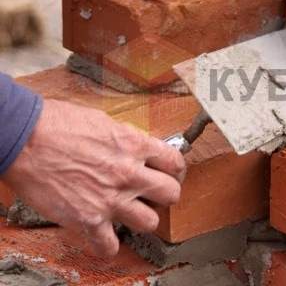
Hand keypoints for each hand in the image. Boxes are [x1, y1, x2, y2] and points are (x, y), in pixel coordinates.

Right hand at [2, 99, 184, 256]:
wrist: (25, 138)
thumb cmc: (59, 123)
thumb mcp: (103, 122)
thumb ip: (127, 139)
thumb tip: (138, 148)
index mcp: (133, 145)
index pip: (174, 162)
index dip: (177, 170)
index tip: (172, 174)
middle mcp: (128, 173)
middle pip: (171, 194)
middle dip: (167, 194)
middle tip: (156, 193)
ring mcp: (110, 198)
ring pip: (150, 222)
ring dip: (143, 218)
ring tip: (132, 212)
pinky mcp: (88, 218)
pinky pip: (110, 245)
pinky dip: (109, 244)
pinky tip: (105, 235)